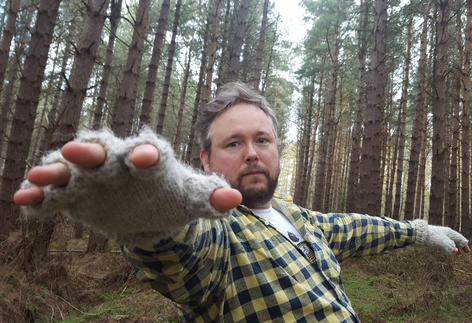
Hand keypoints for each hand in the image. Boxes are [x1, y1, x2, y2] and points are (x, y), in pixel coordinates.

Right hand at [14, 142, 240, 211]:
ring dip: (54, 172)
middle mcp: (116, 161)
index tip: (147, 158)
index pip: (148, 151)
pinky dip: (39, 199)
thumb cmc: (171, 196)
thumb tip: (237, 200)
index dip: (147, 153)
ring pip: (70, 169)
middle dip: (89, 150)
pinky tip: (24, 204)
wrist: (147, 210)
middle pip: (101, 150)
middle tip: (77, 150)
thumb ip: (211, 197)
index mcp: (149, 158)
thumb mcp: (192, 199)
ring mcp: (92, 177)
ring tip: (40, 179)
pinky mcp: (73, 197)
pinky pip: (53, 196)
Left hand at [413, 220, 470, 253]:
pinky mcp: (435, 237)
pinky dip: (448, 246)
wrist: (419, 233)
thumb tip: (455, 250)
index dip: (465, 245)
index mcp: (450, 232)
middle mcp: (446, 232)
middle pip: (456, 239)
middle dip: (461, 246)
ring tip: (457, 252)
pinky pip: (445, 242)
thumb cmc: (432, 237)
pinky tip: (447, 249)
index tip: (467, 252)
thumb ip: (450, 247)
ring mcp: (440, 234)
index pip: (460, 238)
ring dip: (455, 247)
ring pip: (450, 241)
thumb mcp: (443, 243)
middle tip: (465, 252)